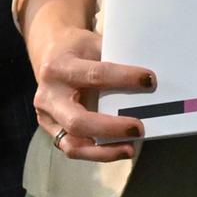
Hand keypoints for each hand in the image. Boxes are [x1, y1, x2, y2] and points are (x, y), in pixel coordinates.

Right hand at [31, 25, 154, 162]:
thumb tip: (148, 80)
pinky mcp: (51, 131)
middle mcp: (49, 95)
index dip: (124, 78)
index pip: (95, 75)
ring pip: (72, 144)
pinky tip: (117, 150)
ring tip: (130, 149)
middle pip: (77, 120)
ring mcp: (47, 117)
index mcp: (59, 67)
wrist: (49, 54)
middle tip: (139, 128)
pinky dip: (96, 152)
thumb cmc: (78, 48)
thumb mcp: (93, 44)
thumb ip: (114, 60)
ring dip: (103, 150)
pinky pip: (73, 148)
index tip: (149, 81)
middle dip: (110, 128)